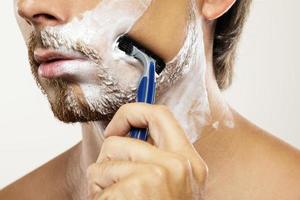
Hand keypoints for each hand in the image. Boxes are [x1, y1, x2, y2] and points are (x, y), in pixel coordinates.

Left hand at [87, 103, 207, 199]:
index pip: (160, 115)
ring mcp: (156, 178)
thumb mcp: (172, 185)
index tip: (116, 125)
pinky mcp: (134, 191)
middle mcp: (177, 165)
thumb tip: (127, 132)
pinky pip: (98, 179)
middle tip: (109, 169)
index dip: (133, 111)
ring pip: (106, 160)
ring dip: (102, 181)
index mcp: (189, 161)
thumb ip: (156, 158)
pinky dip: (99, 195)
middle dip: (107, 152)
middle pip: (122, 138)